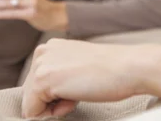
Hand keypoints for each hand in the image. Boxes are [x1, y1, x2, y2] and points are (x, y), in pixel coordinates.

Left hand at [21, 39, 143, 117]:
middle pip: (32, 94)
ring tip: (79, 91)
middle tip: (81, 89)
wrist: (130, 67)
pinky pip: (31, 112)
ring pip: (31, 103)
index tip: (80, 84)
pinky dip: (53, 114)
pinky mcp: (42, 79)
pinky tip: (74, 98)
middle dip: (54, 101)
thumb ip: (61, 74)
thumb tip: (48, 98)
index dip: (59, 94)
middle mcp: (42, 51)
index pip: (38, 84)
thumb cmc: (112, 71)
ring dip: (55, 107)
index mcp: (52, 47)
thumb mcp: (79, 67)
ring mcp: (41, 64)